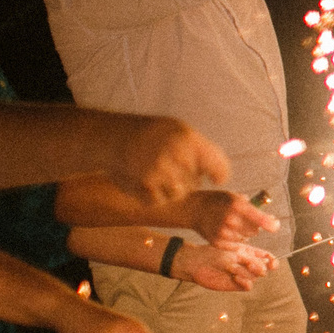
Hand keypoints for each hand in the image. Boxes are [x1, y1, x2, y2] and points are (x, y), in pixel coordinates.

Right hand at [112, 116, 228, 204]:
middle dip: (188, 180)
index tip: (215, 179)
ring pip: (178, 195)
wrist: (113, 136)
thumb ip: (200, 151)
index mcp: (190, 141)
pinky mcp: (143, 186)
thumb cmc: (152, 134)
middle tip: (172, 169)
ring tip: (160, 176)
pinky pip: (158, 201)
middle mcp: (176, 157)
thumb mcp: (180, 131)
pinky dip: (153, 195)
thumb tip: (219, 176)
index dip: (219, 175)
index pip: (218, 167)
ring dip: (171, 189)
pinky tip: (147, 183)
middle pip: (195, 184)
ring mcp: (159, 172)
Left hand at [174, 241, 274, 292]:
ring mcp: (243, 275)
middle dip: (260, 267)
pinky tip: (236, 278)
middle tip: (250, 264)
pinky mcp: (237, 285)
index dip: (272, 260)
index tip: (271, 262)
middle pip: (265, 268)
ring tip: (236, 270)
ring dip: (249, 273)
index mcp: (250, 253)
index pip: (267, 257)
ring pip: (256, 277)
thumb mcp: (232, 252)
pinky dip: (245, 282)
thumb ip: (249, 258)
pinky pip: (249, 286)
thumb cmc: (213, 253)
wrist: (197, 263)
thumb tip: (265, 264)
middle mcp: (248, 264)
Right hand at [187, 190, 280, 245]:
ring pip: (246, 238)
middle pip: (255, 231)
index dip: (271, 224)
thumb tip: (271, 220)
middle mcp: (231, 220)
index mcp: (237, 205)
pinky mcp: (217, 242)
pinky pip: (236, 245)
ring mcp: (223, 232)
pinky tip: (226, 231)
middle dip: (254, 226)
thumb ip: (253, 207)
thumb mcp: (235, 196)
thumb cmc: (218, 201)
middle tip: (244, 220)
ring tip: (233, 225)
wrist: (194, 208)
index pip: (261, 219)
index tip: (275, 225)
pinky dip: (234, 240)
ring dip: (244, 234)